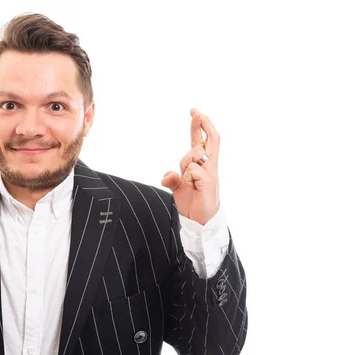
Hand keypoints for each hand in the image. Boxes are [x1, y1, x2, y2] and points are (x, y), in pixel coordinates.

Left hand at [161, 108, 219, 224]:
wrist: (200, 222)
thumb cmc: (192, 203)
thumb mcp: (178, 188)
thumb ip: (172, 179)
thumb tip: (166, 175)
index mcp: (202, 166)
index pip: (201, 142)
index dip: (198, 127)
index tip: (194, 112)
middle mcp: (209, 167)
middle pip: (211, 140)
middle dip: (203, 124)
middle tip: (195, 111)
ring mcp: (211, 174)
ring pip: (194, 154)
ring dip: (185, 163)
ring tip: (187, 181)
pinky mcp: (210, 183)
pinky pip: (193, 170)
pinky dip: (187, 176)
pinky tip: (191, 186)